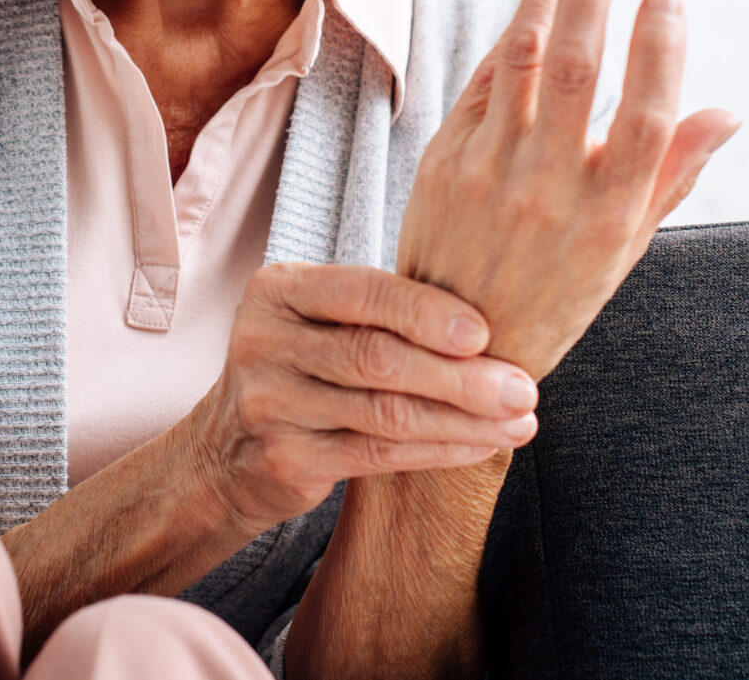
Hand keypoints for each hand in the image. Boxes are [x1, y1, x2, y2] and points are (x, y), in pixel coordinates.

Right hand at [185, 262, 541, 532]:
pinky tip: (479, 446)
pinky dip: (438, 450)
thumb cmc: (302, 368)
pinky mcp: (284, 458)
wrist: (226, 449)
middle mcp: (264, 340)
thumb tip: (494, 320)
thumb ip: (383, 312)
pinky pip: (378, 453)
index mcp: (278, 289)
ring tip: (517, 421)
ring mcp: (269, 403)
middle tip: (523, 387)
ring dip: (463, 419)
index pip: (364, 293)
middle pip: (378, 357)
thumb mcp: (320, 322)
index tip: (489, 334)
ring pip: (385, 412)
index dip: (429, 313)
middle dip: (461, 376)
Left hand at [397, 0, 740, 377]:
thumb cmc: (557, 294)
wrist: (452, 349)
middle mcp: (548, 191)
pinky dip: (510, 30)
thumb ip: (672, 176)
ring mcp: (491, 173)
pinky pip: (484, 81)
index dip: (660, 51)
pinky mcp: (446, 161)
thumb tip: (728, 111)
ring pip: (519, 60)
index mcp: (609, 217)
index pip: (644, 120)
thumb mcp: (626, 251)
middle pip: (575, 70)